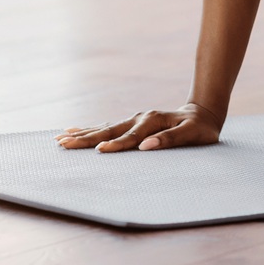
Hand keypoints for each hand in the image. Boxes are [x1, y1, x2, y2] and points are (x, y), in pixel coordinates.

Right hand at [56, 103, 222, 151]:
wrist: (202, 114)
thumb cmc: (200, 129)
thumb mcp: (192, 134)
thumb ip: (171, 140)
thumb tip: (146, 146)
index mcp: (152, 122)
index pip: (130, 137)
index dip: (116, 145)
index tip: (100, 150)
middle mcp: (139, 119)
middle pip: (109, 130)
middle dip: (86, 138)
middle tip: (64, 143)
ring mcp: (133, 120)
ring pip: (104, 127)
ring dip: (82, 133)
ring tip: (61, 138)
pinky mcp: (131, 124)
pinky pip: (107, 127)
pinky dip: (90, 129)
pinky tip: (74, 130)